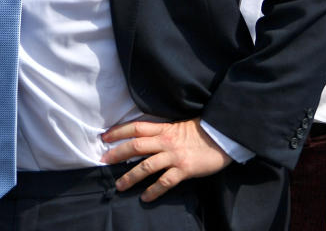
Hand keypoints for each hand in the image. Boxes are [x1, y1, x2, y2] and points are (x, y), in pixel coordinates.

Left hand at [100, 118, 231, 201]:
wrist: (222, 137)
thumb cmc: (199, 132)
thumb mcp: (176, 126)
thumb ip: (160, 132)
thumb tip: (141, 138)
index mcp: (162, 129)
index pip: (135, 128)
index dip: (118, 131)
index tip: (104, 137)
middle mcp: (165, 141)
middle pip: (135, 146)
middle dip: (117, 154)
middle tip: (104, 161)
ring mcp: (174, 156)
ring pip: (146, 166)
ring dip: (130, 177)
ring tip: (119, 185)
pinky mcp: (185, 169)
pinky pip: (165, 182)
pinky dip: (153, 191)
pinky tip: (145, 198)